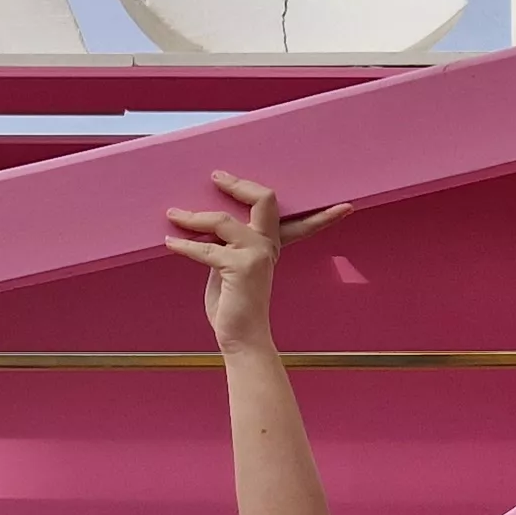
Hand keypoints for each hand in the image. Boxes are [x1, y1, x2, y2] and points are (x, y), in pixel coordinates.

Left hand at [163, 171, 348, 353]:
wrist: (241, 338)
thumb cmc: (233, 306)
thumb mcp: (232, 268)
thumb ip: (227, 246)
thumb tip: (203, 224)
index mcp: (271, 246)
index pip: (301, 224)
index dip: (324, 215)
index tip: (345, 207)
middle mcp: (268, 246)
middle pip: (264, 199)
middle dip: (238, 184)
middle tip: (217, 176)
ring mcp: (257, 254)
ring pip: (223, 220)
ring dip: (193, 216)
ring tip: (174, 214)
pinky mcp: (239, 266)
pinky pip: (206, 248)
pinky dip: (184, 245)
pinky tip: (170, 241)